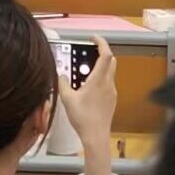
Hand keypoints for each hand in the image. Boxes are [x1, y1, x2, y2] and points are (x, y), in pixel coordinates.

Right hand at [57, 38, 117, 174]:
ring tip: (84, 71)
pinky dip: (100, 79)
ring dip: (100, 67)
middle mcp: (108, 83)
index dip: (101, 42)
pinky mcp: (112, 100)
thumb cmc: (83, 118)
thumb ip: (63, 83)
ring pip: (110, 72)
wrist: (96, 137)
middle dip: (101, 53)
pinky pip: (108, 83)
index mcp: (99, 80)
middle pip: (111, 61)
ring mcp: (112, 92)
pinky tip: (88, 87)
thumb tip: (61, 75)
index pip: (106, 54)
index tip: (93, 38)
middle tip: (88, 52)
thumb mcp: (67, 99)